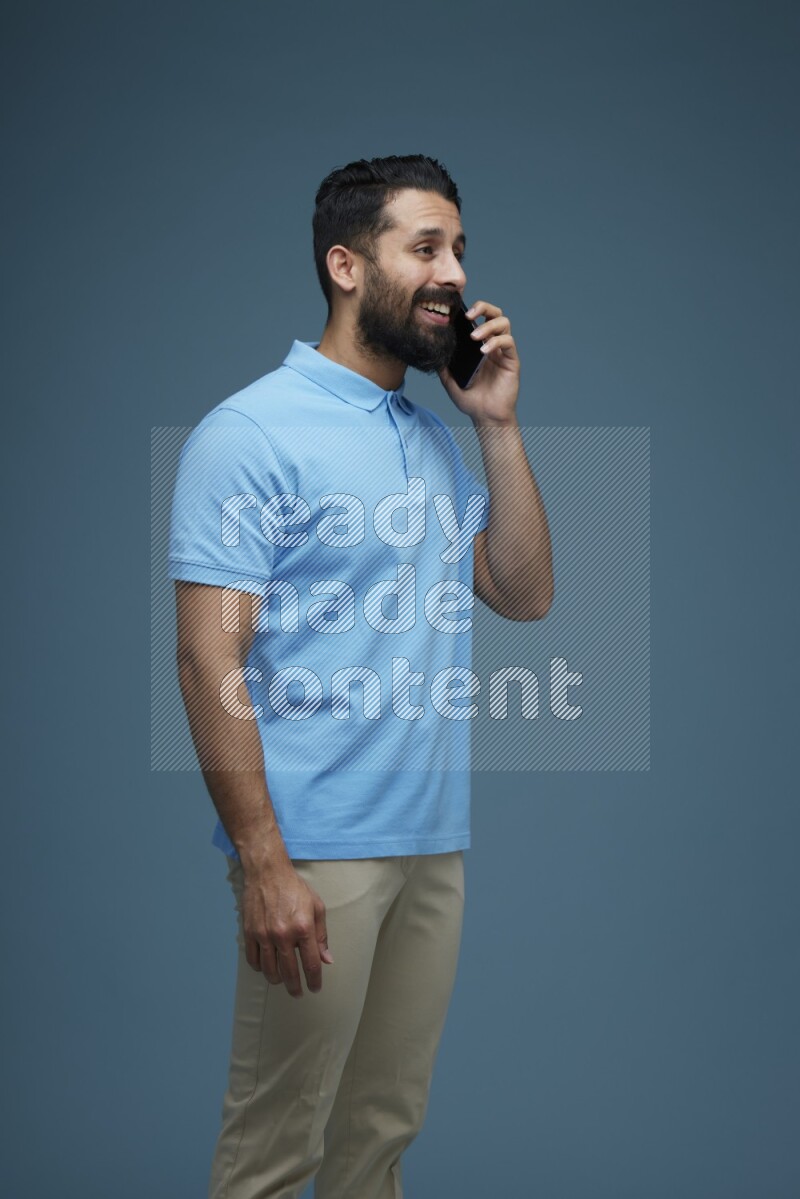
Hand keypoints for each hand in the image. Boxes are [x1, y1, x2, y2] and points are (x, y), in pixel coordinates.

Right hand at [241, 862, 332, 996]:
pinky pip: (253, 960)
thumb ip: (321, 935)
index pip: (311, 964)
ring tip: (282, 981)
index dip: (314, 981)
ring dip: (277, 980)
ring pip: (269, 970)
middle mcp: (283, 935)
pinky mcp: (250, 932)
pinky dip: (260, 968)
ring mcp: (264, 935)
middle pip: (289, 973)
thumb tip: (326, 959)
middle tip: (298, 993)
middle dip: (295, 987)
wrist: (268, 872)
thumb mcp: (317, 907)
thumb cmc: (294, 888)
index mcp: (303, 928)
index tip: (315, 988)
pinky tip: (266, 967)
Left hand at [438, 299, 519, 425]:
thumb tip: (431, 349)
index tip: (456, 311)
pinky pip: (508, 342)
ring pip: (504, 322)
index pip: (479, 318)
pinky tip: (484, 350)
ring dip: (488, 325)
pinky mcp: (511, 360)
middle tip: (469, 315)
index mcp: (479, 344)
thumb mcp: (449, 380)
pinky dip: (496, 341)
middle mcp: (492, 344)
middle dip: (483, 307)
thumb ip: (443, 364)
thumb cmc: (471, 399)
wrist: (485, 417)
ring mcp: (502, 351)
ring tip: (474, 336)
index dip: (472, 309)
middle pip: (494, 313)